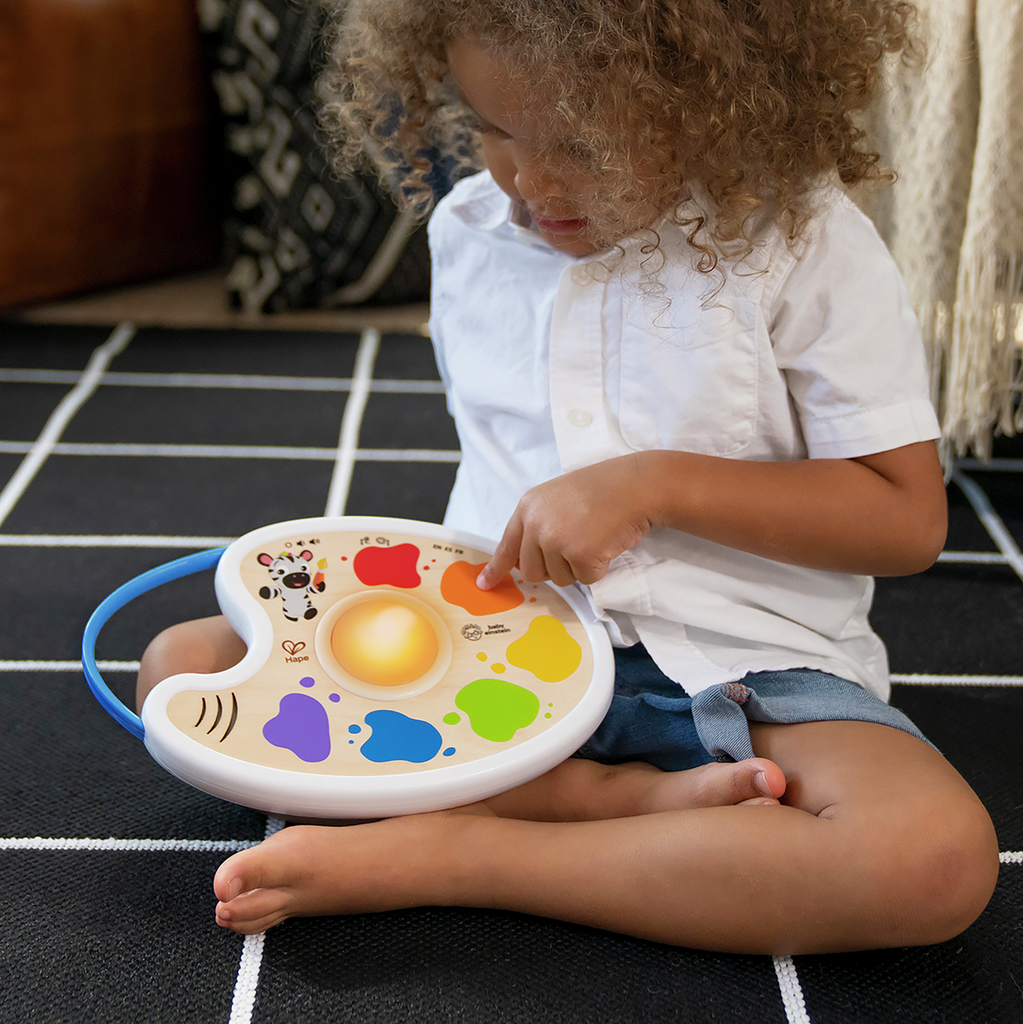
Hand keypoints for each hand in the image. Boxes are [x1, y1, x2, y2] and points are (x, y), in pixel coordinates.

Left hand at [477, 456, 652, 589]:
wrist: (634, 485)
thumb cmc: (602, 489)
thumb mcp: (557, 498)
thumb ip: (538, 524)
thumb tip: (524, 560)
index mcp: (528, 508)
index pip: (506, 546)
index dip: (496, 569)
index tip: (485, 584)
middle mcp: (536, 525)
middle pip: (532, 571)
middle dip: (553, 568)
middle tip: (576, 546)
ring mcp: (556, 540)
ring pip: (559, 578)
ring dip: (578, 566)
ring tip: (593, 537)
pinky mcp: (579, 555)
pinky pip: (585, 579)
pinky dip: (599, 568)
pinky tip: (605, 543)